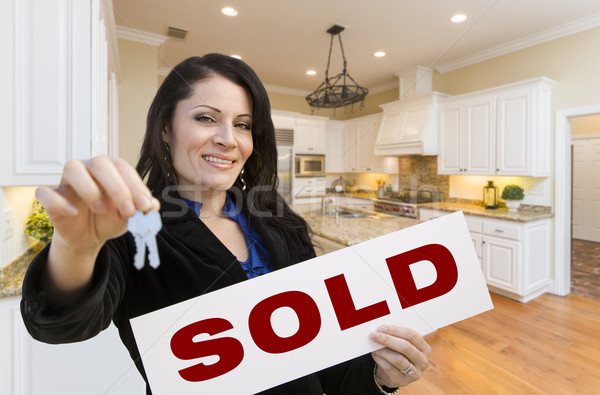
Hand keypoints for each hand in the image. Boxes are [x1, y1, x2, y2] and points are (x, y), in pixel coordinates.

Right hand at [36, 156, 159, 253]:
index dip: (136, 186)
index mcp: (110, 168)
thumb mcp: (129, 216)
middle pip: (100, 163)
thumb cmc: (110, 218)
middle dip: (117, 187)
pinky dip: (58, 201)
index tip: (145, 207)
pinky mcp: (50, 197)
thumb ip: (141, 210)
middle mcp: (88, 168)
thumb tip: (154, 206)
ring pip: (72, 168)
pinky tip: (73, 212)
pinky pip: (45, 192)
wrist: (89, 236)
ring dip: (89, 188)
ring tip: (101, 209)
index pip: (123, 168)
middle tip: (128, 210)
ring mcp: (67, 181)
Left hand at [370, 326, 430, 387]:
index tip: (382, 328)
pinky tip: (375, 354)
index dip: (396, 330)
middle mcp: (423, 361)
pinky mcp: (403, 381)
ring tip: (373, 346)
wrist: (393, 373)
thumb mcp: (401, 344)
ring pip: (398, 359)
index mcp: (425, 348)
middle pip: (405, 347)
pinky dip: (380, 360)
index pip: (412, 336)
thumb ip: (396, 336)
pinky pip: (390, 368)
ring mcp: (415, 373)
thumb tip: (382, 329)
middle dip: (387, 340)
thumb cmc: (397, 353)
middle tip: (374, 335)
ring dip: (383, 351)